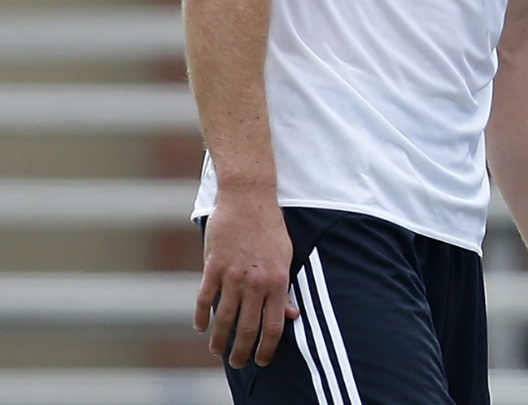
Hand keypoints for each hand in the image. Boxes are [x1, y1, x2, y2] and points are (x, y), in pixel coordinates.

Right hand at [194, 190, 298, 367]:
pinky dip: (201, 316)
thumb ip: (284, 288)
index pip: (273, 326)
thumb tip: (291, 315)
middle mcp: (255, 283)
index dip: (268, 348)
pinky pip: (204, 299)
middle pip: (247, 328)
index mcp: (277, 281)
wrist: (249, 199)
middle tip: (238, 363)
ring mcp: (232, 276)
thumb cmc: (271, 229)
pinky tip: (201, 327)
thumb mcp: (286, 257)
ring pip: (223, 318)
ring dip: (220, 339)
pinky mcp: (213, 267)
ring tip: (218, 350)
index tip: (262, 361)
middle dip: (242, 351)